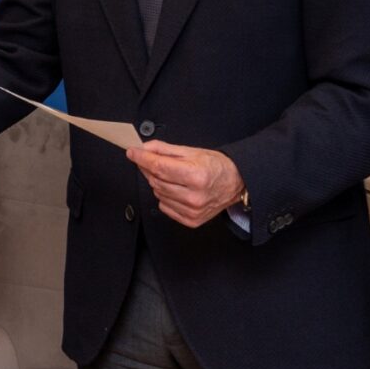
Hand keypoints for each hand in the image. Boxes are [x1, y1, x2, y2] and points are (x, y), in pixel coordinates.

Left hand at [125, 141, 244, 226]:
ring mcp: (192, 210)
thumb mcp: (192, 151)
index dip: (142, 158)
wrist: (236, 183)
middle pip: (156, 180)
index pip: (159, 167)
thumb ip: (164, 149)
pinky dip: (165, 196)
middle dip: (150, 168)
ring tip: (173, 176)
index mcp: (196, 176)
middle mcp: (194, 196)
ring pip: (158, 193)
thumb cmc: (216, 166)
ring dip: (158, 183)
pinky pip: (164, 206)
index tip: (133, 152)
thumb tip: (144, 148)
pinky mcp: (191, 220)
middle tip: (152, 161)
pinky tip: (177, 189)